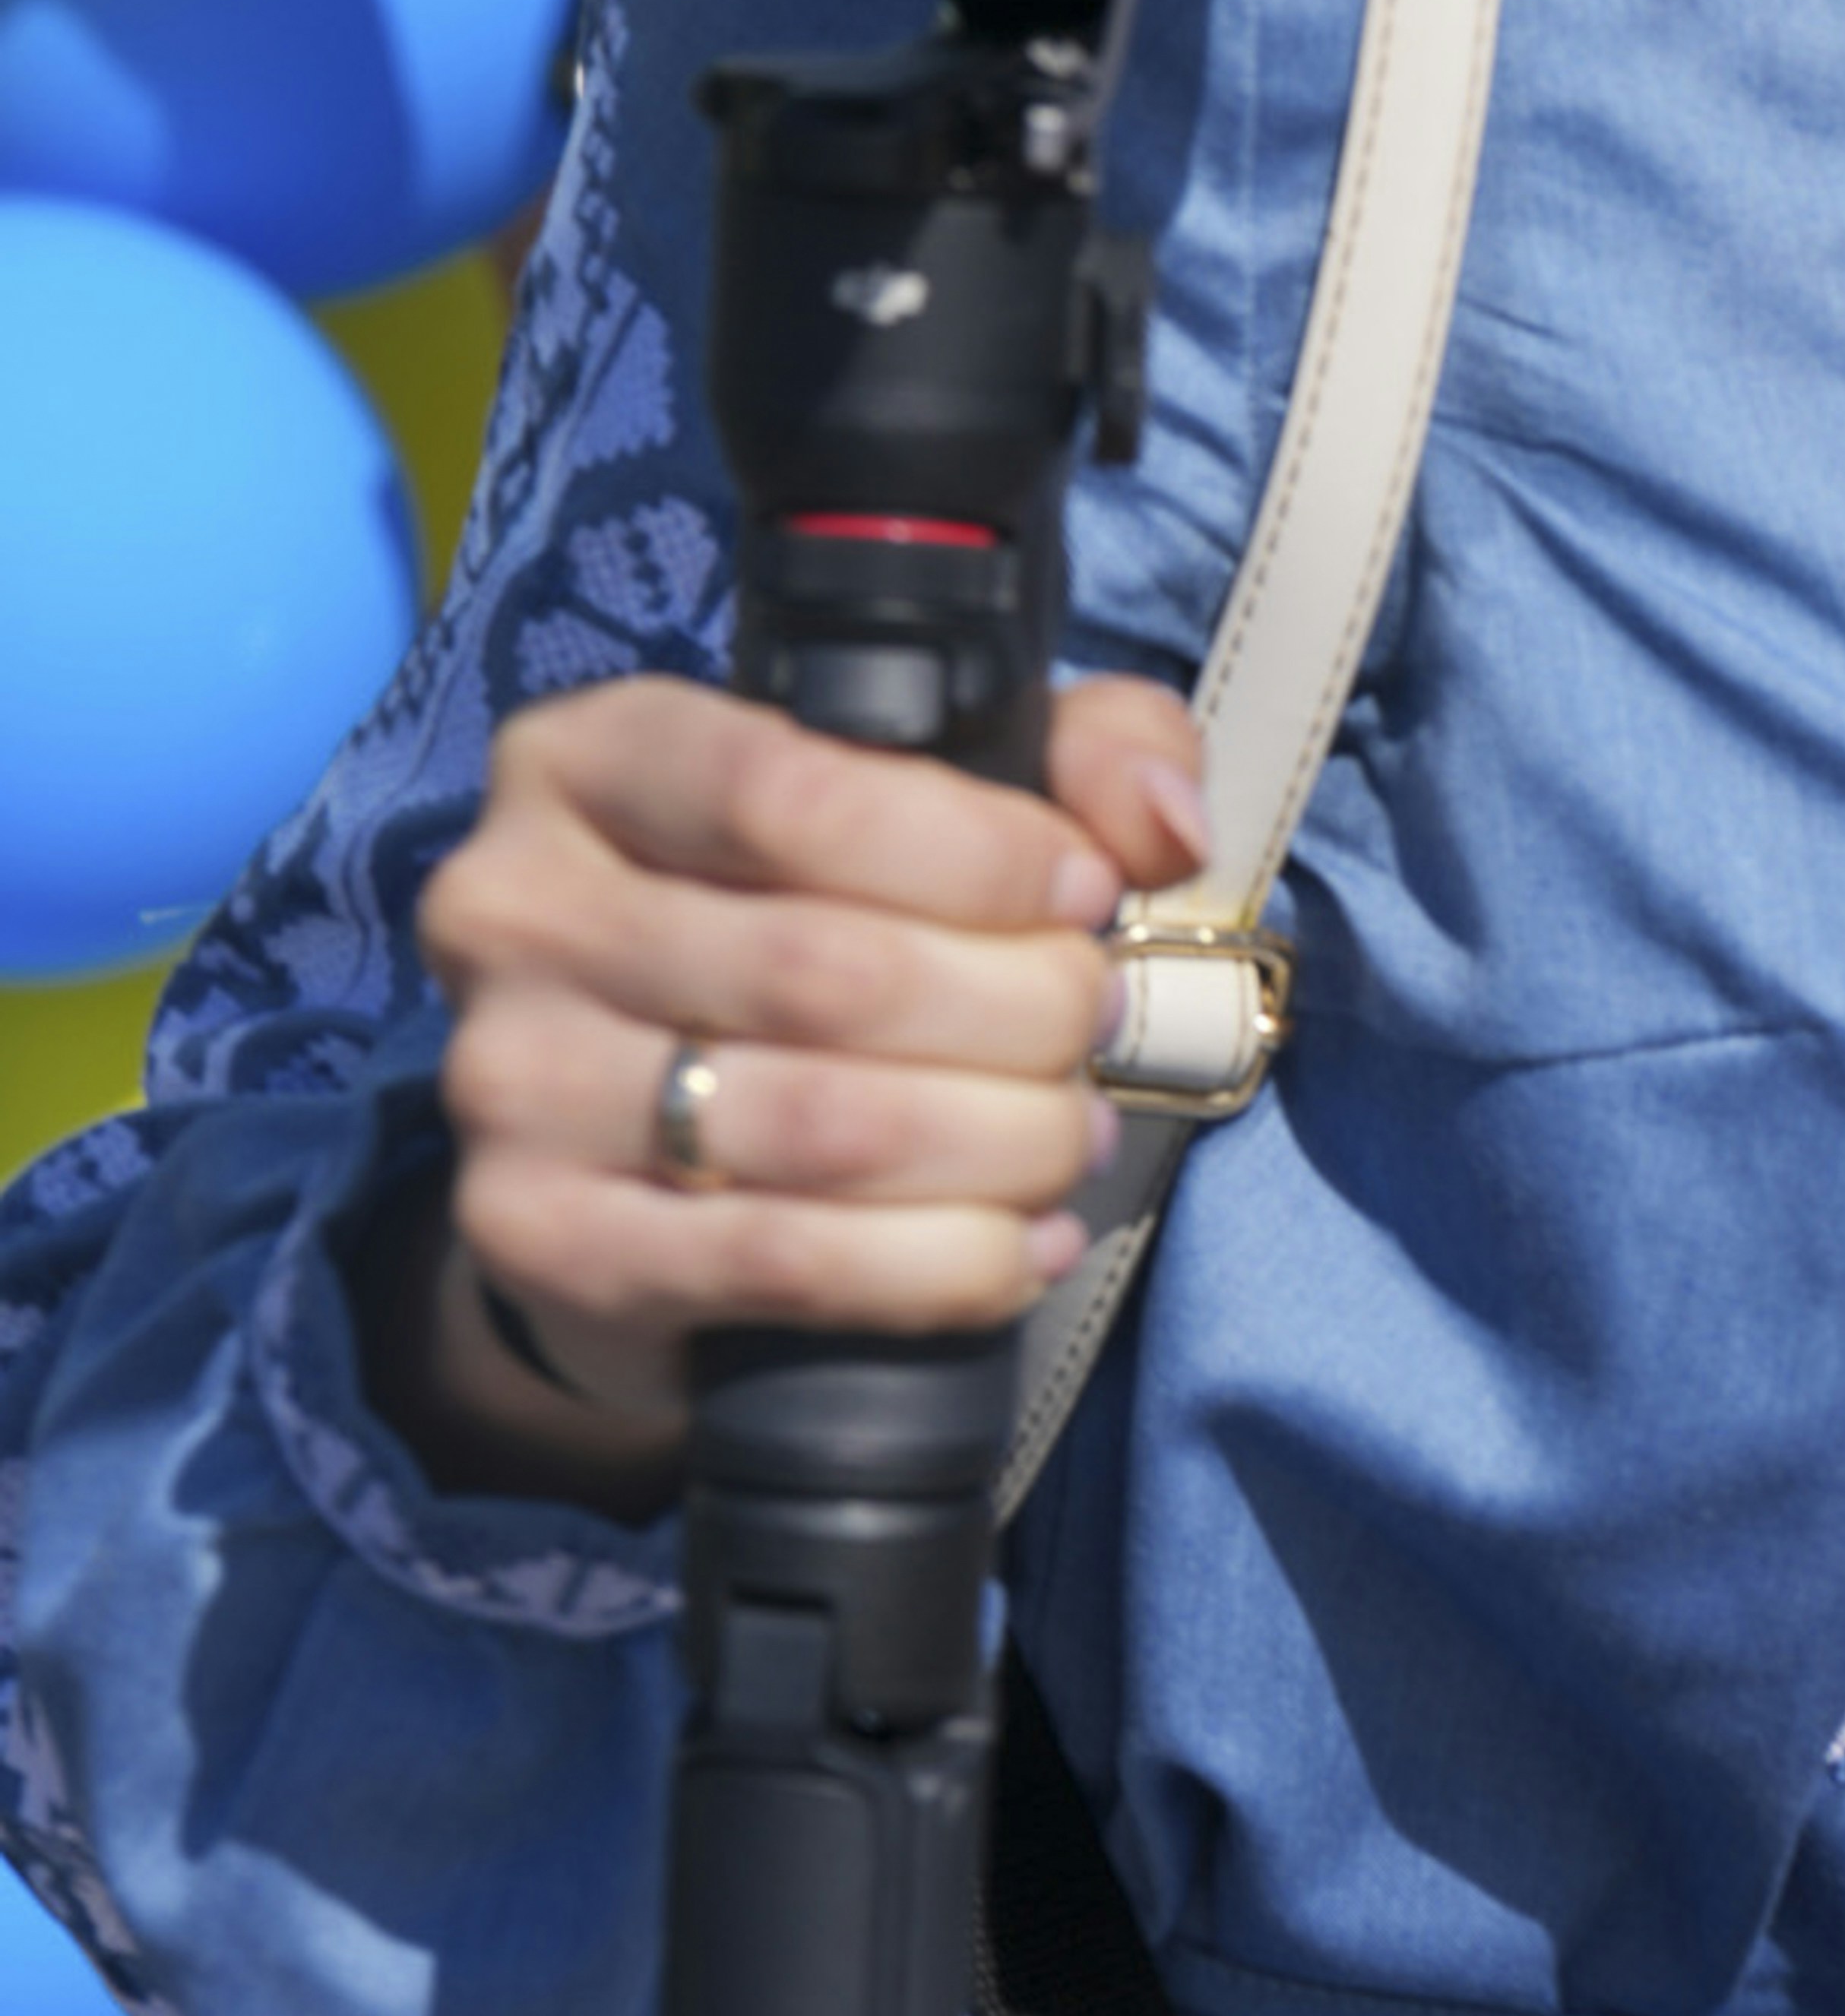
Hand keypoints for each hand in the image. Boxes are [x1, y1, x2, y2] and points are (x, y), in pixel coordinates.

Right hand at [386, 671, 1211, 1499]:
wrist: (639, 1147)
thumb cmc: (807, 930)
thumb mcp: (936, 798)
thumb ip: (1079, 750)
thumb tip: (1163, 823)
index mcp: (586, 761)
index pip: (796, 792)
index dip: (982, 853)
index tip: (1087, 890)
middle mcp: (512, 909)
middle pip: (831, 971)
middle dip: (1022, 1009)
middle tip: (1094, 1026)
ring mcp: (510, 1082)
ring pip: (828, 1127)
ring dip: (1005, 1141)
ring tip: (1068, 1134)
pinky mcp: (541, 1239)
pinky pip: (791, 1261)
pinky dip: (948, 1265)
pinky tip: (1021, 1245)